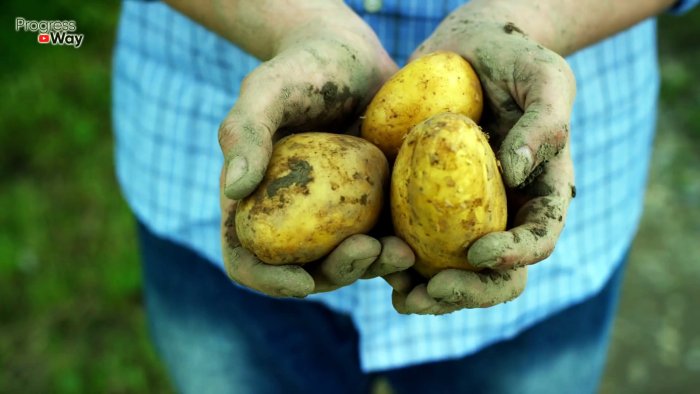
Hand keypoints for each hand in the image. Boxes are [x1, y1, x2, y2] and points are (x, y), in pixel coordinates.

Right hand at [218, 16, 413, 296]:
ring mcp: (333, 217)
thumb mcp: (268, 89)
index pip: (246, 259)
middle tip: (368, 250)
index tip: (302, 282)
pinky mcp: (370, 208)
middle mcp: (292, 218)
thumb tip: (232, 188)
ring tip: (403, 251)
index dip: (268, 281)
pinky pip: (380, 240)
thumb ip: (245, 131)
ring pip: (348, 263)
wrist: (352, 56)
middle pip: (305, 272)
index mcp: (254, 202)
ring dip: (373, 268)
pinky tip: (420, 242)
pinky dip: (397, 250)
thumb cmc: (302, 68)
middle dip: (336, 274)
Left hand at [387, 4, 575, 313]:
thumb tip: (516, 172)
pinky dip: (389, 259)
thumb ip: (545, 122)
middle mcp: (499, 213)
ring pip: (449, 272)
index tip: (480, 252)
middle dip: (467, 293)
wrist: (467, 47)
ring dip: (425, 293)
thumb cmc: (514, 58)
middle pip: (494, 275)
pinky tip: (369, 259)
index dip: (515, 257)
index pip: (538, 240)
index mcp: (537, 195)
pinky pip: (407, 242)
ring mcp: (458, 214)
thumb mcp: (544, 77)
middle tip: (434, 290)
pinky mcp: (419, 203)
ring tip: (399, 292)